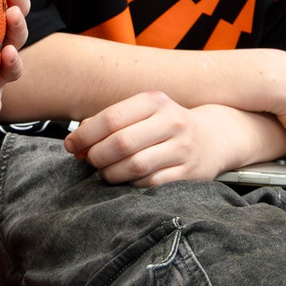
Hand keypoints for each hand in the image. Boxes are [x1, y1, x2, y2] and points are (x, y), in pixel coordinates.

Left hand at [64, 92, 285, 186]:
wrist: (214, 138)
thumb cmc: (166, 125)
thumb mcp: (143, 112)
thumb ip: (111, 121)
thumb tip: (77, 140)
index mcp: (155, 101)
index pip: (111, 118)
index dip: (85, 135)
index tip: (72, 145)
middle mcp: (172, 122)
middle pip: (121, 143)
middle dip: (96, 156)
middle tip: (90, 161)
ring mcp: (183, 148)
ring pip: (134, 166)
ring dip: (111, 173)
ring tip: (105, 172)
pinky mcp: (189, 173)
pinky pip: (150, 183)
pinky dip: (131, 184)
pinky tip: (126, 180)